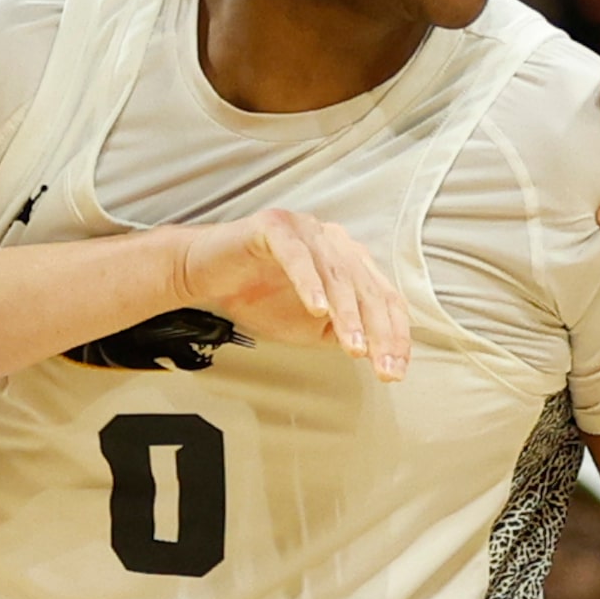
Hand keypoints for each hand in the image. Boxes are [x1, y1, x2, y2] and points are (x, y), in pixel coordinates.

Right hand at [175, 209, 409, 381]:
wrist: (204, 274)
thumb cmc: (257, 295)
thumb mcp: (307, 326)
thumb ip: (340, 332)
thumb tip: (376, 353)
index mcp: (347, 260)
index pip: (382, 297)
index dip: (393, 335)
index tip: (395, 370)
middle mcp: (333, 241)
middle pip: (367, 287)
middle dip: (379, 331)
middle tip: (383, 367)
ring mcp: (305, 230)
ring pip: (336, 274)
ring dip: (348, 314)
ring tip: (354, 347)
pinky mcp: (274, 227)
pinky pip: (296, 256)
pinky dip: (308, 283)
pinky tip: (317, 309)